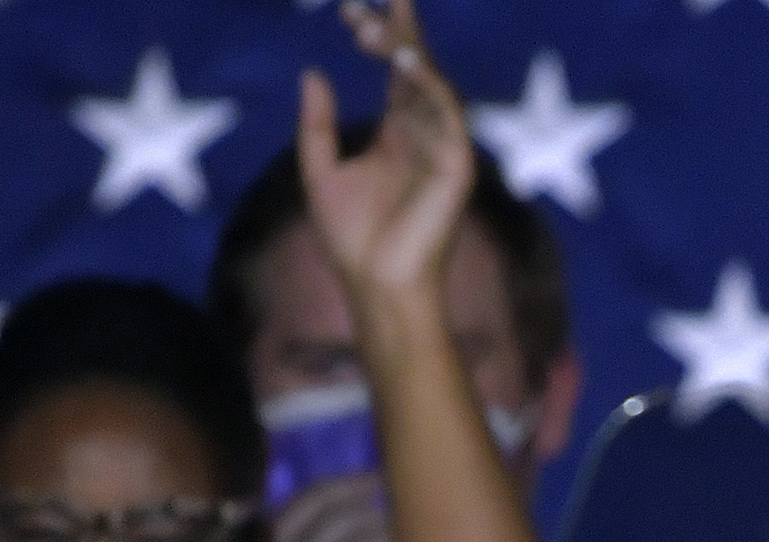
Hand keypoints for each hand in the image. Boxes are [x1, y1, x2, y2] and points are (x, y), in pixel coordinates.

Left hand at [303, 0, 476, 319]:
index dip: (379, 39)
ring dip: (404, 53)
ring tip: (370, 31)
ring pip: (431, 84)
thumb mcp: (320, 172)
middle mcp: (425, 134)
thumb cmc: (351, 242)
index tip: (349, 13)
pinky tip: (404, 61)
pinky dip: (429, 84)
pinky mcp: (456, 165)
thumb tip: (311, 73)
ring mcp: (443, 147)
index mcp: (398, 134)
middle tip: (364, 8)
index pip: (396, 73)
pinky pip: (447, 113)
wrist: (375, 287)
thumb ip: (317, 125)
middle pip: (417, 69)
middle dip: (395, 34)